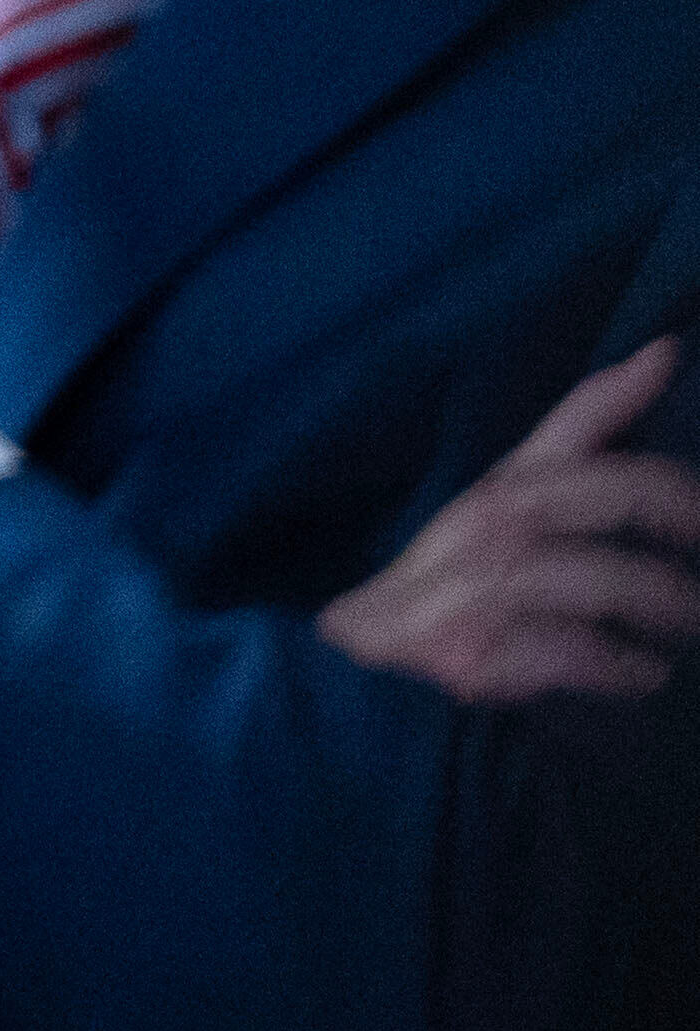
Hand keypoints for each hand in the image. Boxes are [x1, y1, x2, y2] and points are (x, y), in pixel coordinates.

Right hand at [320, 339, 699, 703]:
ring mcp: (474, 590)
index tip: (671, 372)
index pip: (570, 435)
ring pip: (587, 578)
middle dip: (669, 509)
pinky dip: (613, 663)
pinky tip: (642, 674)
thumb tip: (662, 356)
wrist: (364, 659)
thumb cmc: (457, 577)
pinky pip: (562, 650)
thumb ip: (583, 434)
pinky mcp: (470, 652)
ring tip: (690, 623)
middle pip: (595, 493)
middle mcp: (487, 528)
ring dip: (655, 598)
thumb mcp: (508, 505)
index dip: (620, 399)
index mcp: (504, 491)